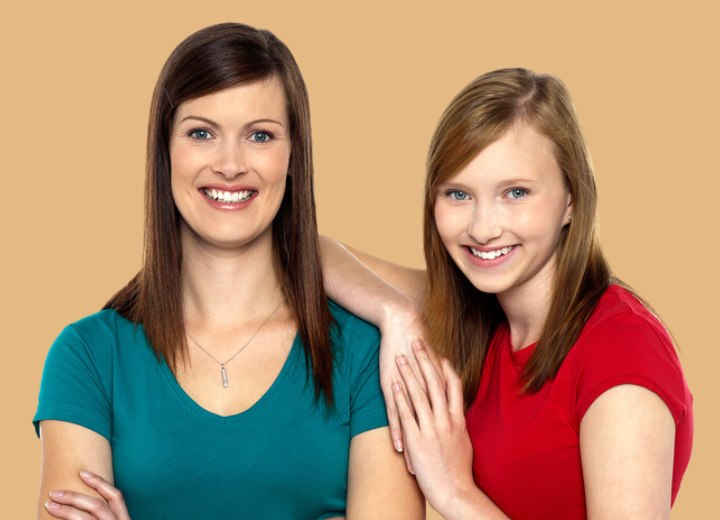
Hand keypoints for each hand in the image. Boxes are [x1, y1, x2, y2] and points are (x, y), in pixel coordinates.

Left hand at [45, 471, 130, 519]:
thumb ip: (104, 514)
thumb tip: (83, 499)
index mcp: (124, 518)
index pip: (115, 496)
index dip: (100, 482)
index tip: (82, 472)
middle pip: (97, 505)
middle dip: (74, 497)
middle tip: (55, 493)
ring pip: (83, 519)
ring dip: (64, 510)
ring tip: (49, 505)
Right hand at [378, 304, 441, 460]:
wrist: (404, 326)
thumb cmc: (416, 344)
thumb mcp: (431, 365)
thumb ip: (438, 379)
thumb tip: (446, 390)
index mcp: (437, 388)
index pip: (443, 421)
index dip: (447, 442)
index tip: (452, 461)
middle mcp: (427, 393)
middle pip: (432, 429)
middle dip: (434, 452)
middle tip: (437, 472)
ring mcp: (409, 393)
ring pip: (414, 427)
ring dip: (415, 449)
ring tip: (416, 470)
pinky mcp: (393, 389)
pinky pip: (397, 416)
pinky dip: (399, 433)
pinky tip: (399, 448)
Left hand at [393, 341, 475, 514]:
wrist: (455, 492)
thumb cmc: (460, 471)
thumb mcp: (463, 443)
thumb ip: (458, 426)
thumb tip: (456, 414)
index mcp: (458, 420)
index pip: (453, 386)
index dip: (446, 368)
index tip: (439, 354)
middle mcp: (445, 420)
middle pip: (435, 383)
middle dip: (425, 361)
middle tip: (417, 342)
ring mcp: (431, 429)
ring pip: (419, 394)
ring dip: (409, 373)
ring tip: (401, 357)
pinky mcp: (417, 439)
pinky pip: (407, 412)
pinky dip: (400, 396)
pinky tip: (394, 384)